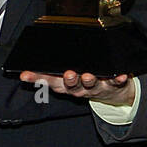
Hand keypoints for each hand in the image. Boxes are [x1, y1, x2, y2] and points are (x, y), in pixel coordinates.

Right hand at [18, 69, 135, 103]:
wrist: (110, 92)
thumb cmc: (83, 80)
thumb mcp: (65, 78)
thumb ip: (52, 69)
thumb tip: (33, 54)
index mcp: (64, 85)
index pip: (47, 81)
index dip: (36, 78)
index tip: (25, 74)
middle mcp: (78, 88)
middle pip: (71, 85)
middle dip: (68, 80)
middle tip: (67, 73)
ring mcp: (95, 88)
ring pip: (91, 85)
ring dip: (89, 80)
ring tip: (88, 75)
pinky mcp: (111, 85)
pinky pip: (115, 83)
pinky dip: (118, 79)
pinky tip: (121, 75)